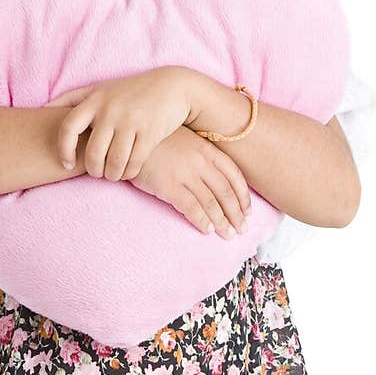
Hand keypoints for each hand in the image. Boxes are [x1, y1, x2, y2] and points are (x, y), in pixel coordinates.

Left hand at [43, 67, 195, 179]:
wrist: (172, 87)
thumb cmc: (130, 91)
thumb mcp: (101, 88)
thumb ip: (73, 98)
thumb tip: (43, 107)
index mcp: (94, 100)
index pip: (67, 128)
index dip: (63, 150)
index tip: (66, 163)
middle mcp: (110, 110)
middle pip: (92, 153)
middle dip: (93, 169)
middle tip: (97, 173)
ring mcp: (130, 122)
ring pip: (113, 162)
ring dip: (112, 175)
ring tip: (112, 175)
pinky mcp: (149, 133)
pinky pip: (133, 163)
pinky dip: (129, 172)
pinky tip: (128, 171)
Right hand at [129, 125, 251, 237]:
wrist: (128, 139)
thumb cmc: (155, 141)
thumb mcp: (184, 141)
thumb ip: (201, 155)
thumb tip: (215, 179)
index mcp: (207, 149)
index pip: (234, 175)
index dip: (243, 196)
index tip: (247, 211)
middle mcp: (200, 161)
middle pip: (225, 192)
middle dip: (236, 213)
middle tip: (242, 229)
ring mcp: (184, 173)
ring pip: (211, 202)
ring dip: (222, 222)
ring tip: (228, 235)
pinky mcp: (168, 185)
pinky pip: (191, 207)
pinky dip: (201, 220)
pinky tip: (206, 230)